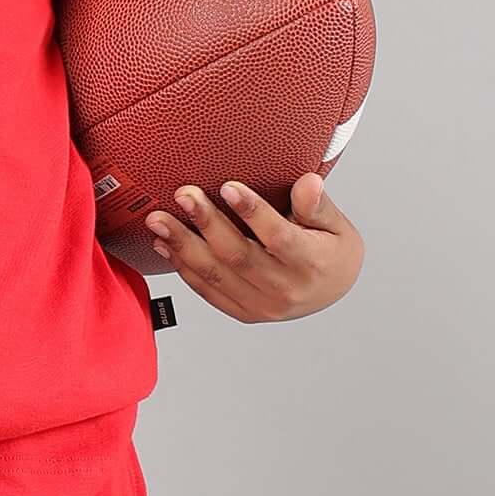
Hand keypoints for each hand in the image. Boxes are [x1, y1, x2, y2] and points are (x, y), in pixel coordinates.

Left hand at [143, 171, 363, 322]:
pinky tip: (164, 244)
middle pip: (237, 256)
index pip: (277, 237)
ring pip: (215, 275)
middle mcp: (283, 290)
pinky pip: (207, 291)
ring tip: (158, 220)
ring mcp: (261, 306)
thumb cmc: (331, 249)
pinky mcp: (243, 312)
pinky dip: (183, 267)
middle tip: (183, 195)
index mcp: (309, 264)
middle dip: (206, 223)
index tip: (227, 186)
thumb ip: (316, 205)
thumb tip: (309, 183)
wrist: (332, 290)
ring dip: (182, 246)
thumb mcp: (335, 224)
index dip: (252, 212)